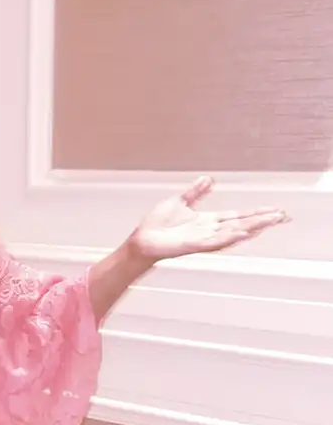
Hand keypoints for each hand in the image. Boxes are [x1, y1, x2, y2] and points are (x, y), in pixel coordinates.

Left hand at [129, 175, 288, 261]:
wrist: (142, 240)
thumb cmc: (158, 225)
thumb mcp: (179, 201)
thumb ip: (196, 192)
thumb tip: (210, 179)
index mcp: (207, 221)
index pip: (237, 216)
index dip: (255, 213)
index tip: (273, 210)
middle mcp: (209, 230)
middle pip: (241, 224)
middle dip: (262, 221)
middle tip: (282, 216)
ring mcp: (203, 239)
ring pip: (233, 233)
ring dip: (251, 228)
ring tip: (269, 223)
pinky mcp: (193, 245)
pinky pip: (215, 241)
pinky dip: (229, 237)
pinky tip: (242, 233)